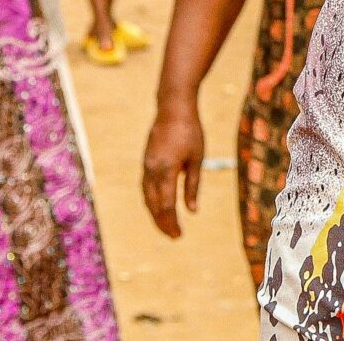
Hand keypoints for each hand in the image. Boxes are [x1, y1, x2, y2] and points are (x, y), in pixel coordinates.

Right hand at [143, 101, 206, 237]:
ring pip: (147, 197)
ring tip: (166, 225)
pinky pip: (146, 187)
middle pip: (154, 205)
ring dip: (155, 213)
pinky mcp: (146, 161)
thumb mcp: (197, 158)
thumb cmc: (190, 131)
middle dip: (162, 222)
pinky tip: (158, 206)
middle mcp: (152, 170)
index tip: (178, 235)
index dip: (171, 222)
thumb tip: (192, 210)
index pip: (166, 205)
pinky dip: (151, 200)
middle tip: (174, 236)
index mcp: (166, 170)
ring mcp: (146, 166)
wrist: (173, 107)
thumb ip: (193, 185)